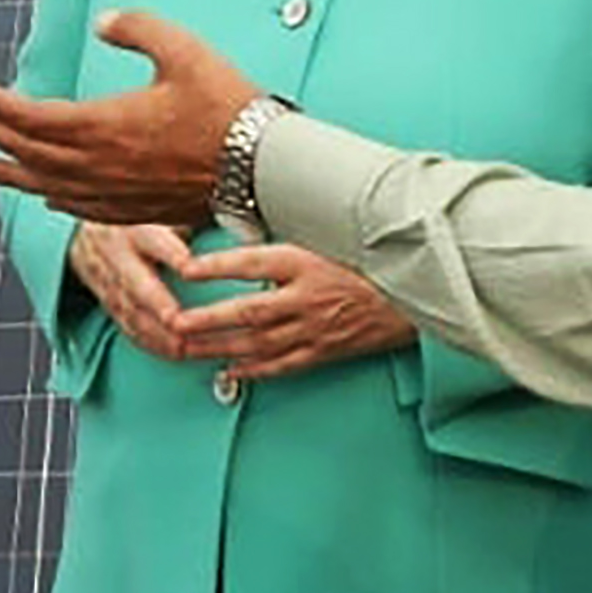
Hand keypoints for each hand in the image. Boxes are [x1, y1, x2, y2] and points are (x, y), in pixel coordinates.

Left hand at [0, 11, 262, 225]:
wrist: (264, 166)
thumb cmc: (227, 106)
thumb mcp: (183, 49)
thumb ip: (136, 28)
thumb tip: (102, 22)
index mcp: (107, 125)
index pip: (35, 117)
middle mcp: (102, 164)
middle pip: (31, 152)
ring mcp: (117, 192)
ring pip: (48, 186)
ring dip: (10, 174)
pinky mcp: (136, 208)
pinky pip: (79, 209)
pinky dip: (51, 199)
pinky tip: (41, 197)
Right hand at [68, 221, 199, 362]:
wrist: (82, 231)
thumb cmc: (131, 218)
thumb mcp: (154, 207)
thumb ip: (185, 215)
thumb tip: (229, 218)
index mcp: (135, 228)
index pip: (153, 238)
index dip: (172, 253)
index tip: (191, 268)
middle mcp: (118, 255)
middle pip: (137, 283)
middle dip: (159, 306)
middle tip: (180, 324)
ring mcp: (109, 281)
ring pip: (132, 311)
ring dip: (158, 334)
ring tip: (184, 349)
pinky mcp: (107, 302)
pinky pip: (127, 325)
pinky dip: (149, 342)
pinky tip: (171, 353)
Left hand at [168, 243, 412, 381]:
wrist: (416, 295)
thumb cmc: (373, 261)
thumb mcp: (332, 237)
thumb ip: (290, 236)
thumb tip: (249, 221)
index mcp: (309, 262)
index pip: (255, 262)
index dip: (219, 265)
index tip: (187, 267)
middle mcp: (308, 297)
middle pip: (249, 311)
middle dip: (207, 319)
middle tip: (174, 323)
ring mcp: (316, 328)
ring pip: (258, 343)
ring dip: (219, 347)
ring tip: (186, 348)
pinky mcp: (325, 350)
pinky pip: (282, 365)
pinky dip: (253, 371)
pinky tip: (228, 371)